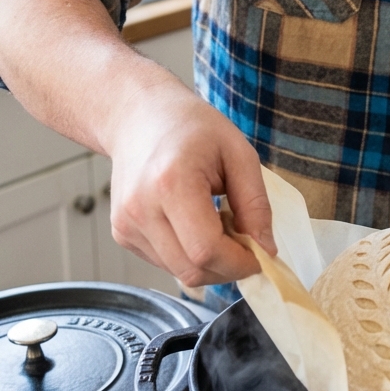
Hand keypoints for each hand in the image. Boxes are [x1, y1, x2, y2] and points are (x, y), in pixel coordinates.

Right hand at [107, 77, 275, 287]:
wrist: (139, 117)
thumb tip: (266, 249)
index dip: (239, 262)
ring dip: (209, 262)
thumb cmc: (192, 127)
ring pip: (179, 272)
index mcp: (171, 183)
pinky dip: (188, 254)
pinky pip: (164, 263)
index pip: (206, 249)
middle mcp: (141, 209)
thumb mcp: (239, 153)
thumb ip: (255, 203)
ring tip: (218, 224)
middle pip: (192, 269)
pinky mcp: (122, 233)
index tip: (262, 254)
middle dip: (228, 266)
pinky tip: (195, 224)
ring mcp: (126, 224)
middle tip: (245, 241)